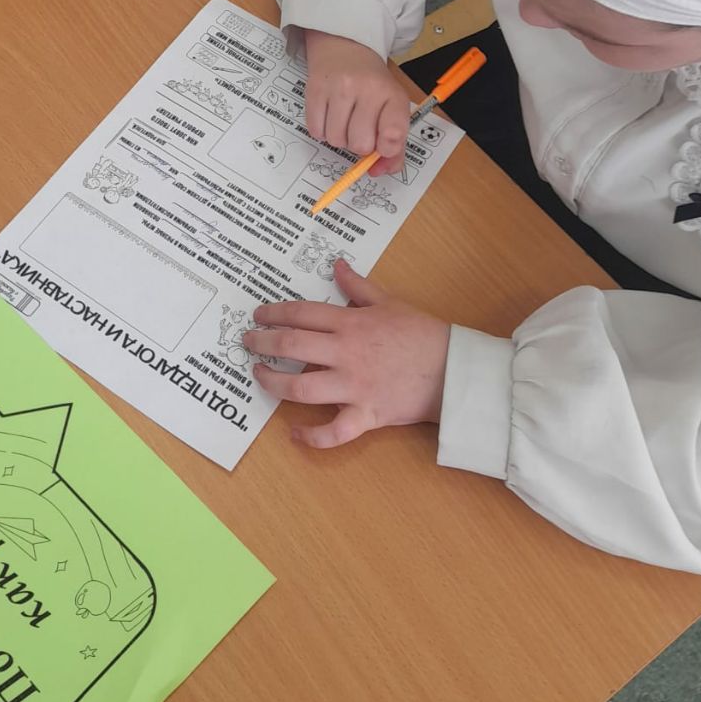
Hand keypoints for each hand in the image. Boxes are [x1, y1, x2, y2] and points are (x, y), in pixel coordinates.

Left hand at [243, 260, 449, 447]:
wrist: (453, 370)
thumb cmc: (421, 334)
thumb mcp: (389, 302)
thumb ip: (358, 286)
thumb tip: (338, 265)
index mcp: (350, 323)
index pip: (301, 313)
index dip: (274, 313)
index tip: (258, 316)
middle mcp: (345, 353)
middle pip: (291, 346)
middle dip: (262, 344)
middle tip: (248, 343)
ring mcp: (353, 386)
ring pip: (301, 388)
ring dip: (273, 384)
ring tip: (259, 378)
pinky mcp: (366, 415)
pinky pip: (334, 432)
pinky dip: (311, 436)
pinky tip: (293, 433)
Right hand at [303, 29, 408, 171]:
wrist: (346, 46)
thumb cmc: (372, 83)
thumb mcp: (392, 105)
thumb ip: (394, 142)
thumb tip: (381, 171)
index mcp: (392, 95)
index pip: (394, 133)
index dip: (387, 150)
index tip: (383, 147)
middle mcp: (366, 89)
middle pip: (360, 144)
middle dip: (360, 145)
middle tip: (361, 129)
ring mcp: (338, 88)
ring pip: (336, 140)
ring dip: (340, 138)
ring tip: (345, 120)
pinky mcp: (315, 90)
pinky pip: (316, 131)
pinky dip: (323, 131)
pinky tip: (330, 116)